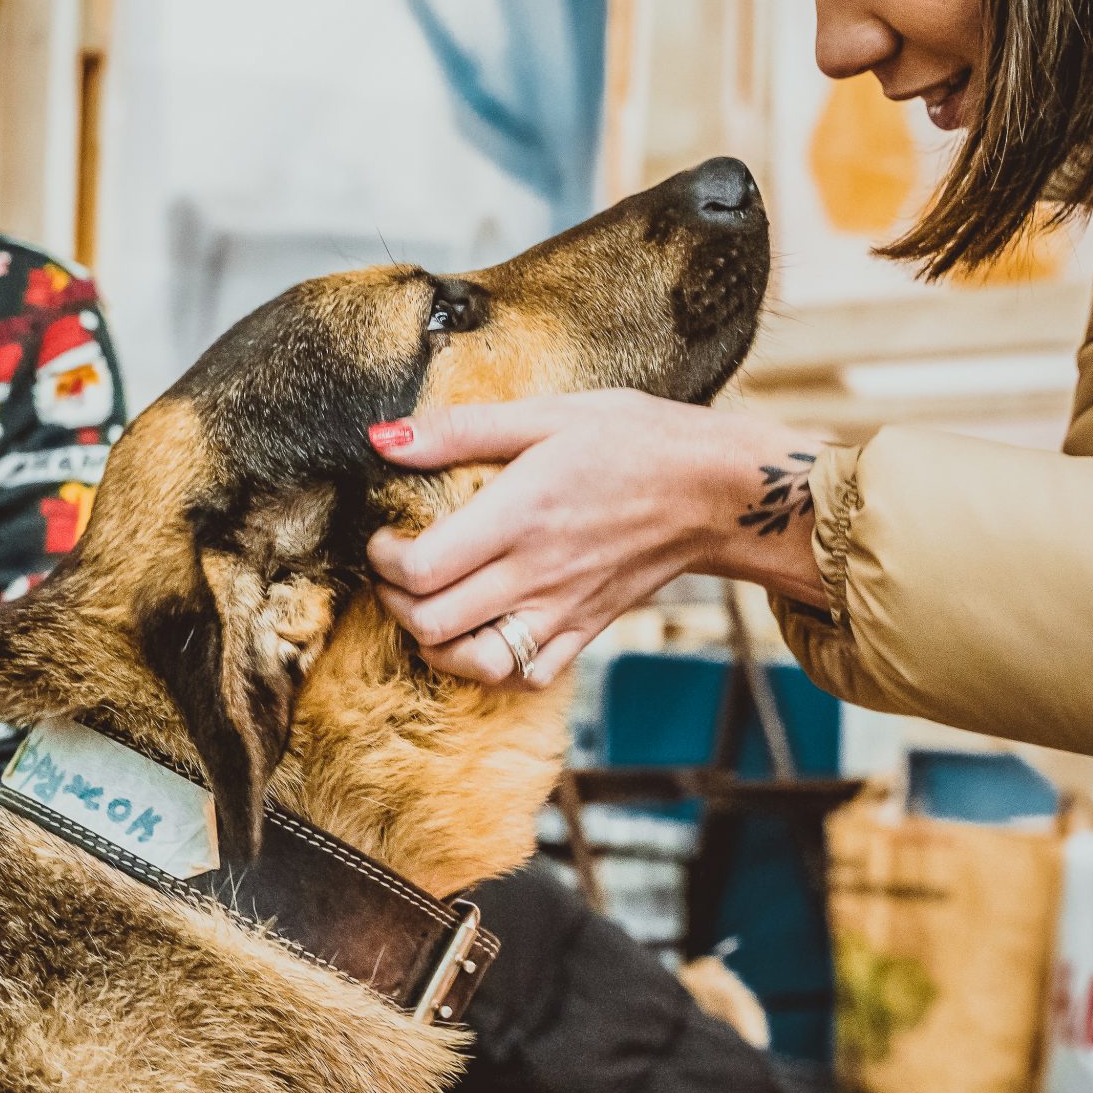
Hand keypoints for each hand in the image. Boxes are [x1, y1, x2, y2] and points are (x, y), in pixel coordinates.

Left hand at [367, 389, 827, 686]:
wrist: (712, 490)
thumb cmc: (631, 441)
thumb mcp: (546, 415)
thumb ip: (459, 430)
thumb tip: (381, 440)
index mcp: (521, 515)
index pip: (424, 567)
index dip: (383, 559)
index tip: (386, 536)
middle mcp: (537, 573)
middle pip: (433, 621)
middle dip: (393, 599)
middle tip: (396, 569)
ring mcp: (562, 611)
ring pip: (472, 663)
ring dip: (432, 643)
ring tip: (428, 606)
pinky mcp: (583, 632)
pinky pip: (522, 677)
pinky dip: (485, 668)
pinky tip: (477, 634)